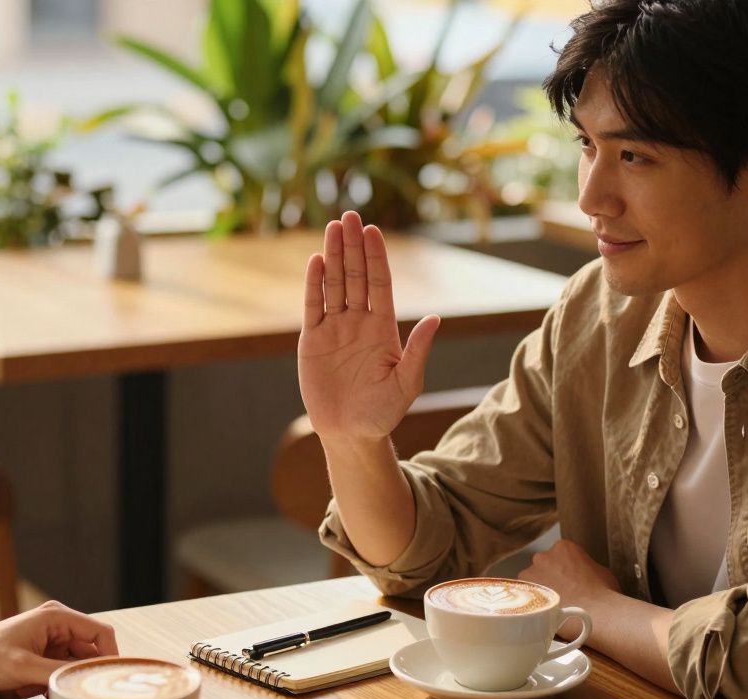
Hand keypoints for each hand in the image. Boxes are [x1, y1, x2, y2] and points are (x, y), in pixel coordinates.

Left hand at [0, 601, 117, 696]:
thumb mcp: (23, 668)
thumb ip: (59, 672)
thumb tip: (86, 681)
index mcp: (57, 616)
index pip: (101, 633)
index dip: (110, 656)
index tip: (108, 680)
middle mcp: (57, 625)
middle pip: (88, 652)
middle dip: (76, 674)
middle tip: (61, 688)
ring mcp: (49, 640)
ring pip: (73, 665)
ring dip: (59, 681)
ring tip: (34, 686)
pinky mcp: (41, 655)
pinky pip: (59, 672)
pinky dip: (48, 684)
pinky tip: (26, 688)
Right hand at [298, 211, 440, 440]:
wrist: (351, 434)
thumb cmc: (383, 413)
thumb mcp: (407, 382)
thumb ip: (417, 349)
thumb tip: (435, 318)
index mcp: (383, 328)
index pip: (379, 283)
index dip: (376, 256)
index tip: (372, 230)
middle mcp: (359, 322)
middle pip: (356, 276)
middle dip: (353, 246)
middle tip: (349, 215)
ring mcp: (335, 329)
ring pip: (334, 285)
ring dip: (334, 256)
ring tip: (332, 228)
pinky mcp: (313, 340)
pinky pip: (314, 307)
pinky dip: (315, 285)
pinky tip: (316, 262)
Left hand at [518, 539, 620, 638]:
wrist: (597, 613)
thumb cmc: (604, 594)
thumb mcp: (601, 572)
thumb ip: (586, 568)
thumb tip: (584, 575)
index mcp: (563, 547)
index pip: (558, 557)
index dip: (563, 571)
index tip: (568, 583)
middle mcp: (543, 556)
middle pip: (542, 568)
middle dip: (549, 579)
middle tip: (561, 595)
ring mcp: (531, 573)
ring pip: (531, 582)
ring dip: (539, 591)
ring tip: (553, 608)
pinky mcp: (525, 593)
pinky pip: (525, 597)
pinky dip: (532, 604)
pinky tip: (543, 614)